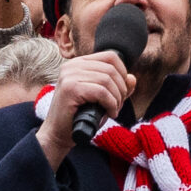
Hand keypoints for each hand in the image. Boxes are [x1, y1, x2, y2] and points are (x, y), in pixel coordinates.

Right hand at [35, 52, 133, 168]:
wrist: (58, 133)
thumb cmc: (79, 116)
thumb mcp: (101, 98)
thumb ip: (117, 87)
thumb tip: (132, 78)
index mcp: (79, 63)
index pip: (110, 56)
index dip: (123, 72)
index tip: (122, 91)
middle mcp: (72, 66)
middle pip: (111, 69)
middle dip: (121, 89)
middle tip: (118, 105)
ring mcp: (69, 76)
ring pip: (107, 80)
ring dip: (116, 98)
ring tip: (113, 110)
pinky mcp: (70, 89)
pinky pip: (101, 92)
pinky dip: (111, 104)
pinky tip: (110, 113)